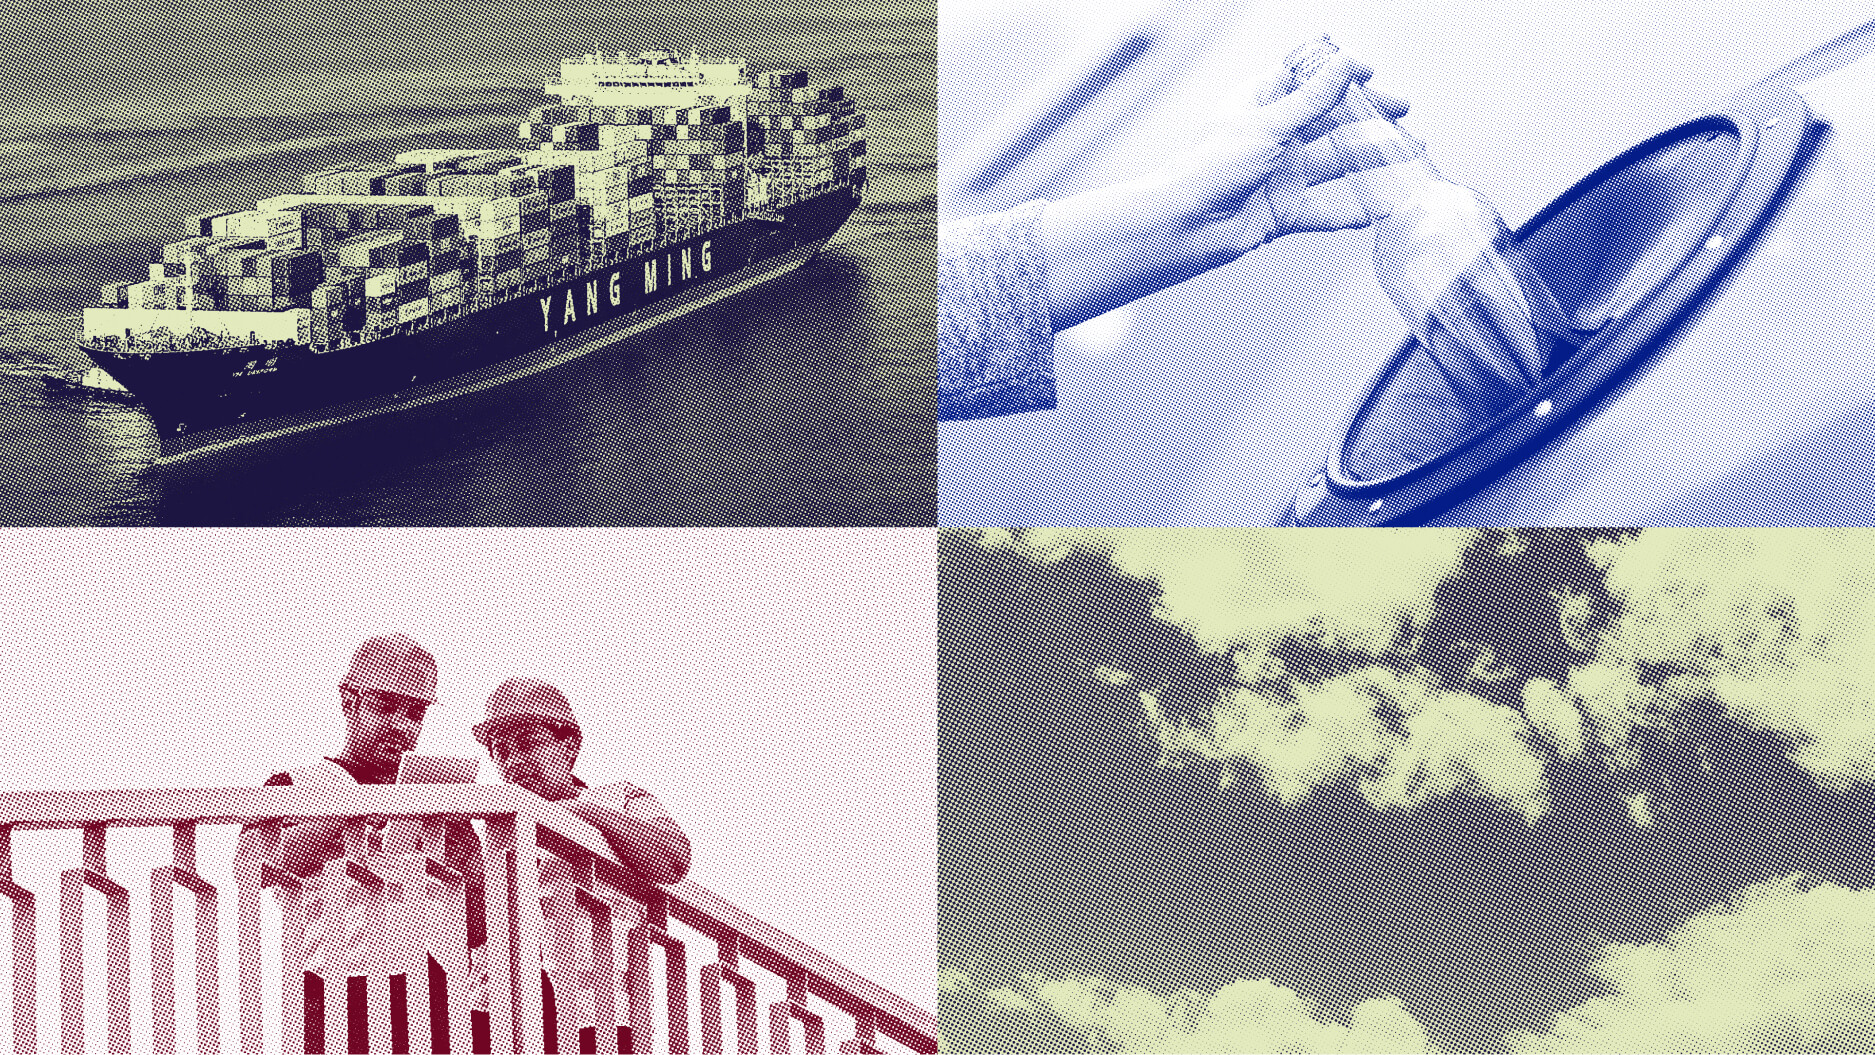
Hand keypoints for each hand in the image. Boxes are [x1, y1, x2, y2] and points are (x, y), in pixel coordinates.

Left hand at [1039, 47, 1414, 331]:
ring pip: (1334, 163)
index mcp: (1259, 105)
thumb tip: (1345, 65)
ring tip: (1407, 153)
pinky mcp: (1283, 211)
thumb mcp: (1268, 125)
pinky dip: (1349, 211)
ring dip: (1370, 158)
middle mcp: (1272, 138)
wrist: (1186, 226)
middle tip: (1403, 112)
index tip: (1368, 72)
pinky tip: (1378, 207)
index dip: (1337, 74)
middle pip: (1329, 120)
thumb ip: (1312, 100)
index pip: (1305, 79)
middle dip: (1367, 116)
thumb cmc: (1211, 169)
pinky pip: (1324, 210)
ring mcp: (1280, 174)